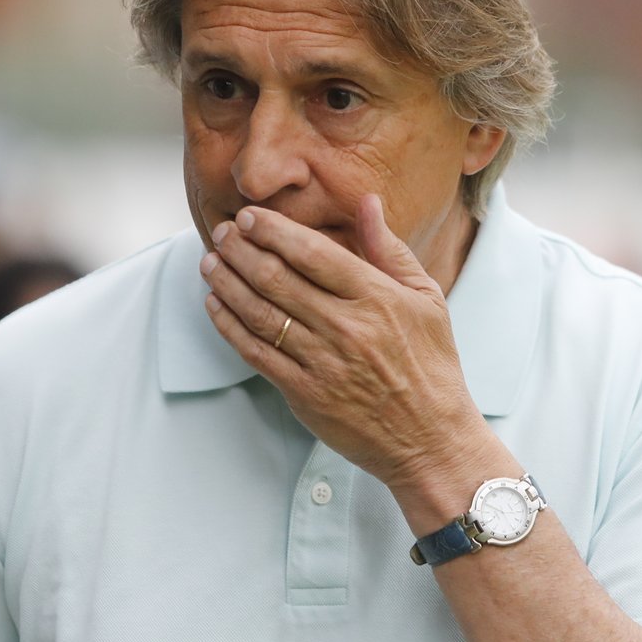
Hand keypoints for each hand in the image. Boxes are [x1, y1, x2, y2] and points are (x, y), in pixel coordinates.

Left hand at [200, 195, 508, 524]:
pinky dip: (230, 327)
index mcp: (376, 297)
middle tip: (221, 233)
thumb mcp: (426, 299)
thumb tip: (367, 202)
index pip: (313, 253)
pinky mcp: (305, 395)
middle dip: (241, 250)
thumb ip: (389, 250)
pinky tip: (216, 306)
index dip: (273, 230)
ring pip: (261, 313)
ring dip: (228, 284)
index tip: (249, 217)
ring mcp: (323, 363)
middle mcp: (347, 327)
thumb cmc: (430, 365)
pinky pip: (256, 354)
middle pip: (277, 279)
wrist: (430, 439)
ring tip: (211, 263)